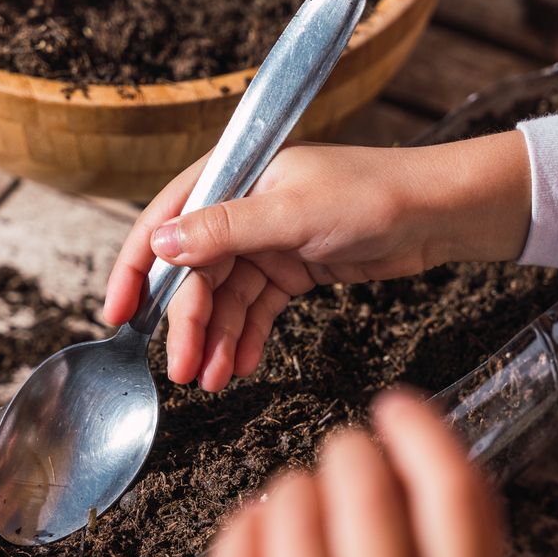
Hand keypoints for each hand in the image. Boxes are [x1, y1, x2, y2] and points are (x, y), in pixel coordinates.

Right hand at [103, 133, 530, 389]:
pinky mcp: (295, 268)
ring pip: (228, 297)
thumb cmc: (373, 195)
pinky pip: (259, 308)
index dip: (138, 269)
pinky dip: (249, 337)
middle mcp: (244, 206)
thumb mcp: (294, 213)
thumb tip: (162, 244)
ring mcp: (270, 240)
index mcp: (234, 175)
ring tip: (214, 381)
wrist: (439, 213)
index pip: (166, 221)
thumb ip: (226, 230)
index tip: (118, 316)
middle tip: (183, 371)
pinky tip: (241, 365)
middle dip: (188, 324)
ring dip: (219, 339)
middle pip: (197, 272)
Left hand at [202, 391, 502, 556]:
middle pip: (365, 497)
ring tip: (300, 504)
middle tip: (343, 451)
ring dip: (294, 487)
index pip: (457, 504)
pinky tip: (261, 531)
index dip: (426, 435)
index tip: (397, 405)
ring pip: (290, 514)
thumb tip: (408, 445)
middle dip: (349, 451)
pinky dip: (247, 525)